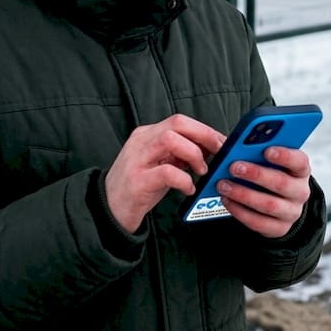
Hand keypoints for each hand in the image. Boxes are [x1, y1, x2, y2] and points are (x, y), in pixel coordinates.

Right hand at [105, 114, 223, 232]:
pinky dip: (184, 180)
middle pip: (177, 123)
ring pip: (171, 140)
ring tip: (200, 171)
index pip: (180, 121)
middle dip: (204, 136)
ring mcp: (137, 160)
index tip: (221, 143)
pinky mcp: (137, 181)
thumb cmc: (139, 187)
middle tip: (217, 153)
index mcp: (147, 135)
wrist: (109, 210)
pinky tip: (187, 189)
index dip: (205, 129)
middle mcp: (141, 142)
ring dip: (194, 154)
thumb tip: (210, 148)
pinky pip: (167, 172)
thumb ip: (180, 154)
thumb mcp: (160, 164)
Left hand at [216, 146, 311, 237]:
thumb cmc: (271, 175)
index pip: (299, 161)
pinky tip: (227, 200)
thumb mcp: (270, 162)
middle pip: (282, 183)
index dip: (285, 156)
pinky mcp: (280, 228)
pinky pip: (259, 222)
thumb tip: (238, 147)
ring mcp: (291, 212)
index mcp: (300, 170)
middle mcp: (300, 192)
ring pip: (269, 205)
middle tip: (234, 167)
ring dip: (243, 194)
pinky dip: (240, 211)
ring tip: (224, 185)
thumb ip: (259, 153)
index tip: (267, 150)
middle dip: (256, 175)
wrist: (278, 204)